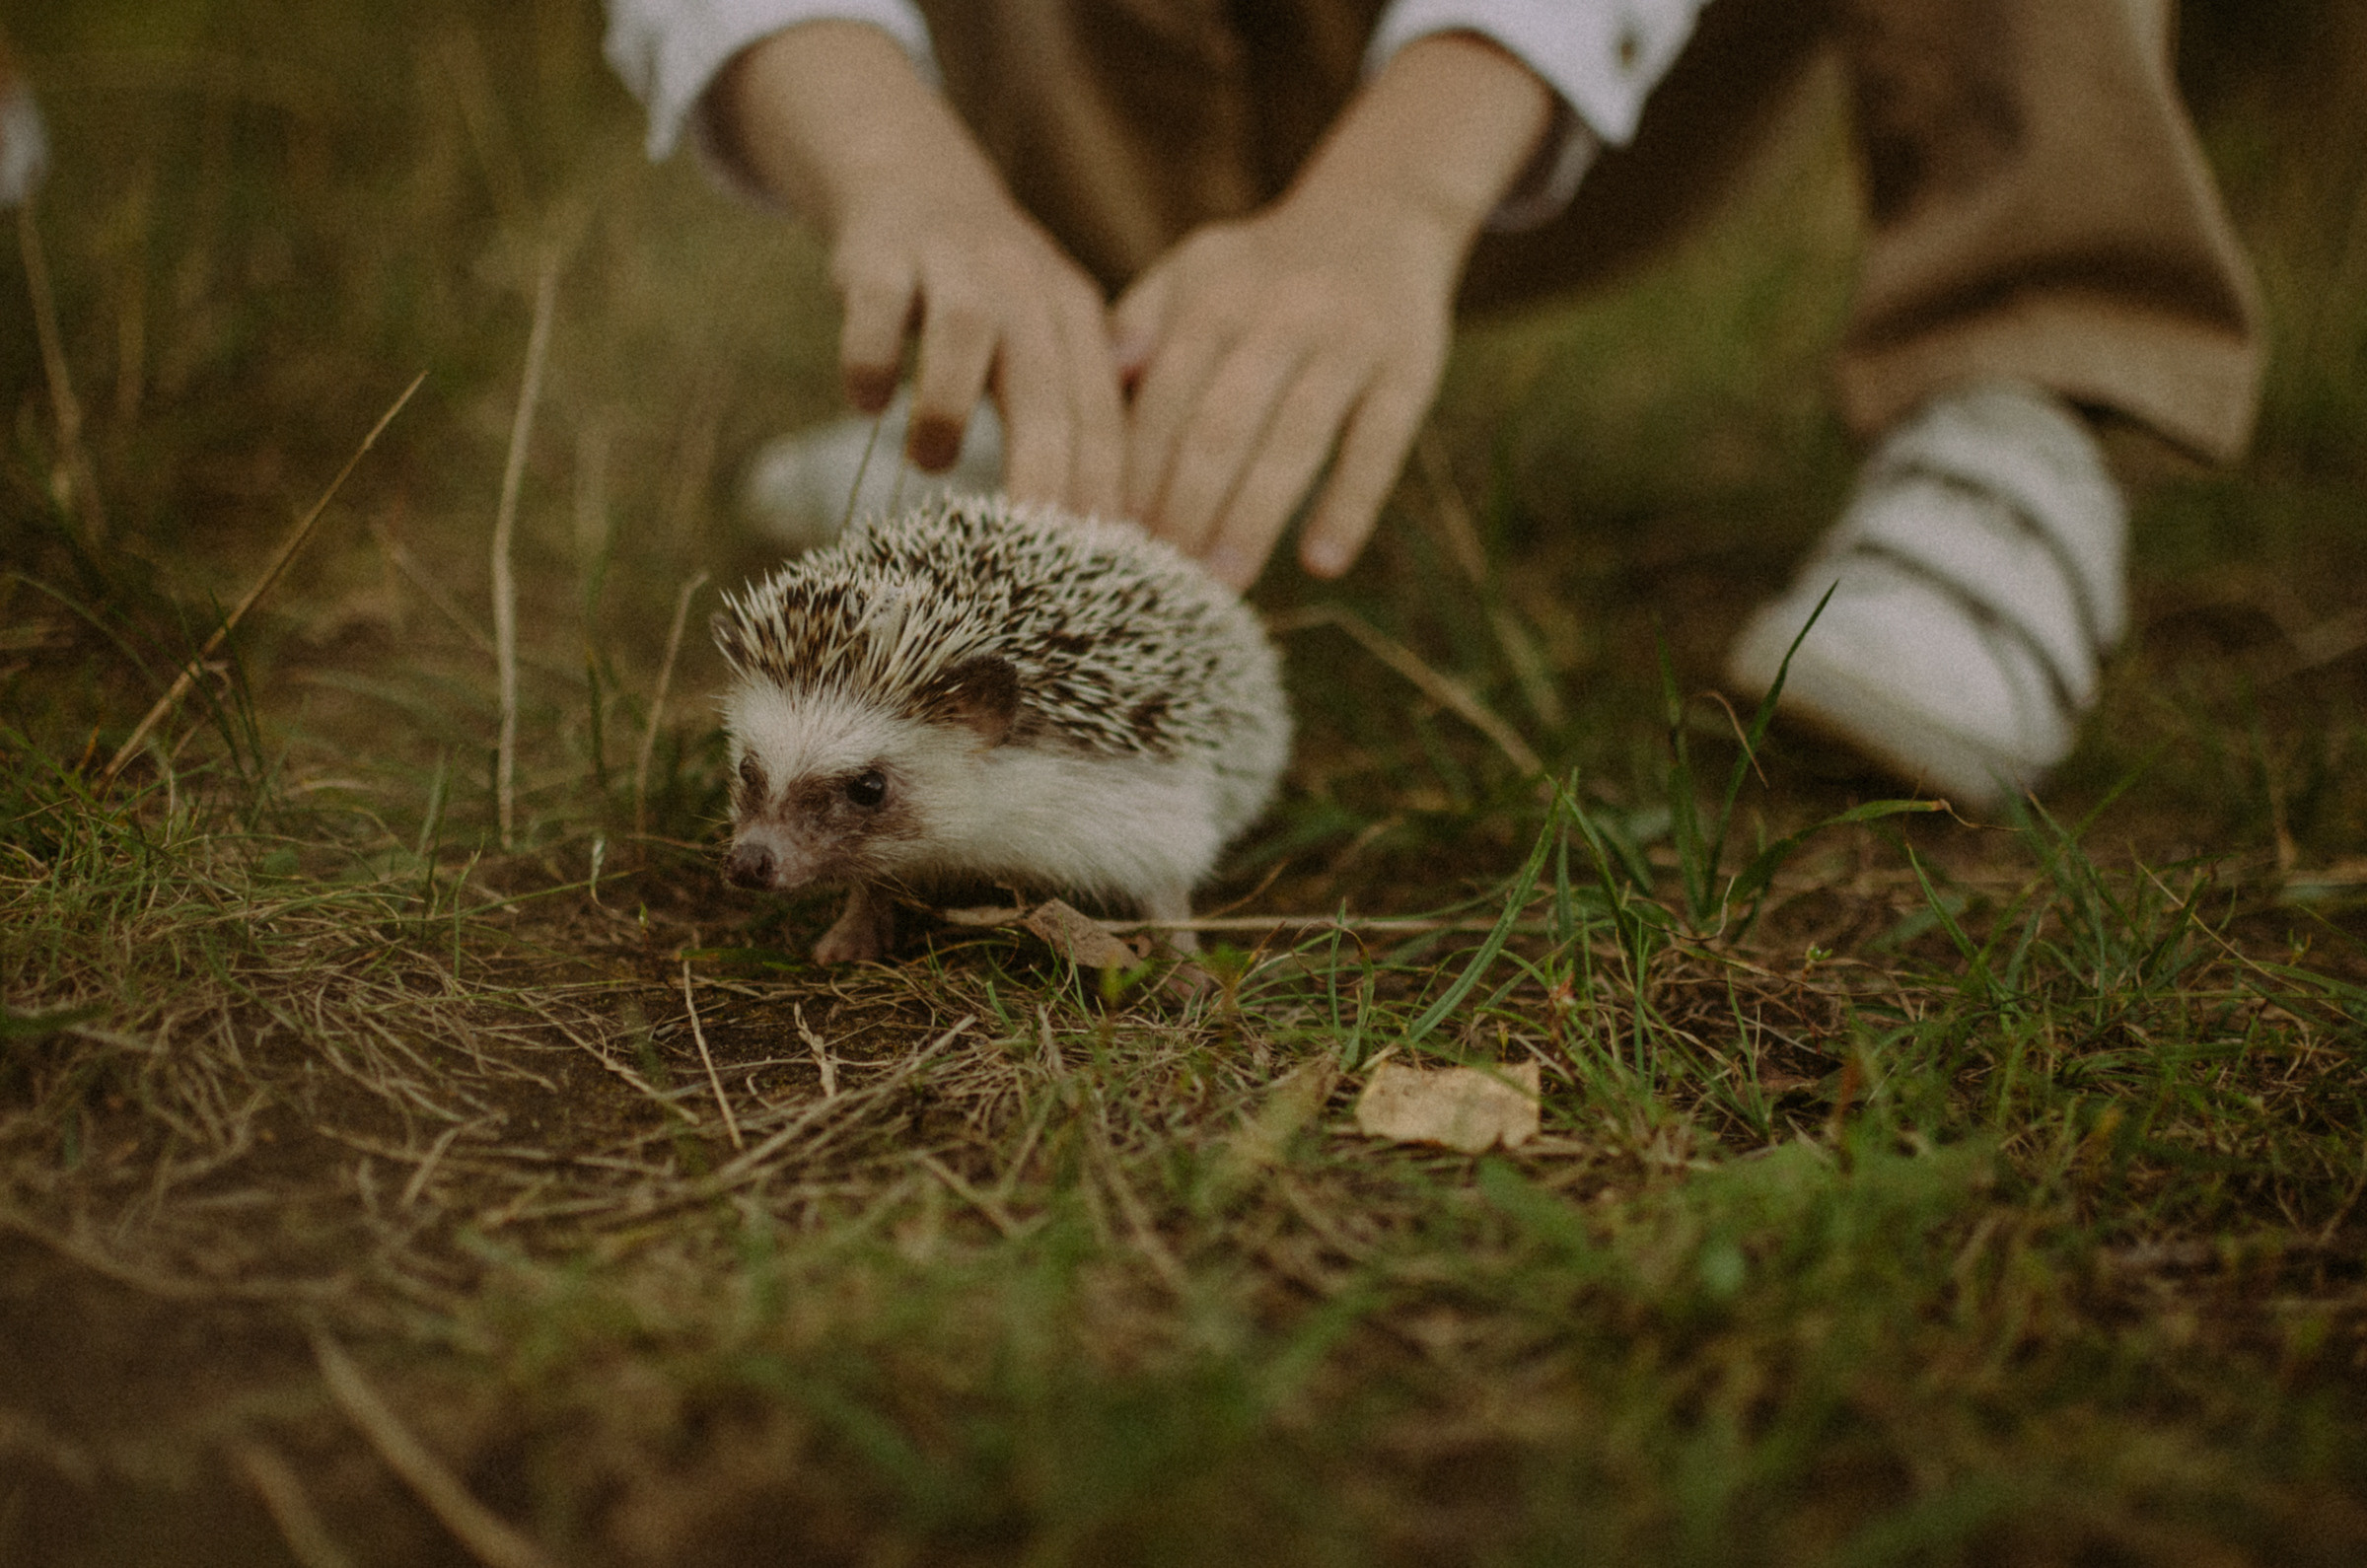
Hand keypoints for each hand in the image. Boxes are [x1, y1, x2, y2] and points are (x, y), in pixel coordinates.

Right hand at [712, 23, 1122, 516]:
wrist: (911, 178)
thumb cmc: (986, 296)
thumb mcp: (1045, 338)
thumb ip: (1072, 414)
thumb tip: (1105, 529)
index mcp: (1076, 319)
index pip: (1102, 417)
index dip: (1104, 493)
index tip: (1101, 568)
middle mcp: (1025, 287)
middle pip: (1048, 390)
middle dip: (1046, 477)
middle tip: (1031, 555)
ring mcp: (953, 265)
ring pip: (967, 337)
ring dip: (948, 410)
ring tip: (931, 461)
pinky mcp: (880, 255)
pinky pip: (875, 312)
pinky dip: (870, 363)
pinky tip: (866, 404)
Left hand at [1113, 32, 1553, 588]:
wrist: (1383, 212)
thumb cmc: (1266, 268)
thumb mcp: (1196, 271)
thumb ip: (1141, 324)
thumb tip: (1099, 384)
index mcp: (1215, 300)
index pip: (1164, 401)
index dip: (1138, 474)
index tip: (1117, 537)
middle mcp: (1280, 318)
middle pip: (1221, 428)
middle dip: (1188, 508)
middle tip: (1165, 577)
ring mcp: (1348, 344)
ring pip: (1294, 443)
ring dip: (1255, 519)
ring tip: (1227, 582)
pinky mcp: (1410, 369)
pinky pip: (1378, 448)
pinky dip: (1349, 506)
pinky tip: (1321, 562)